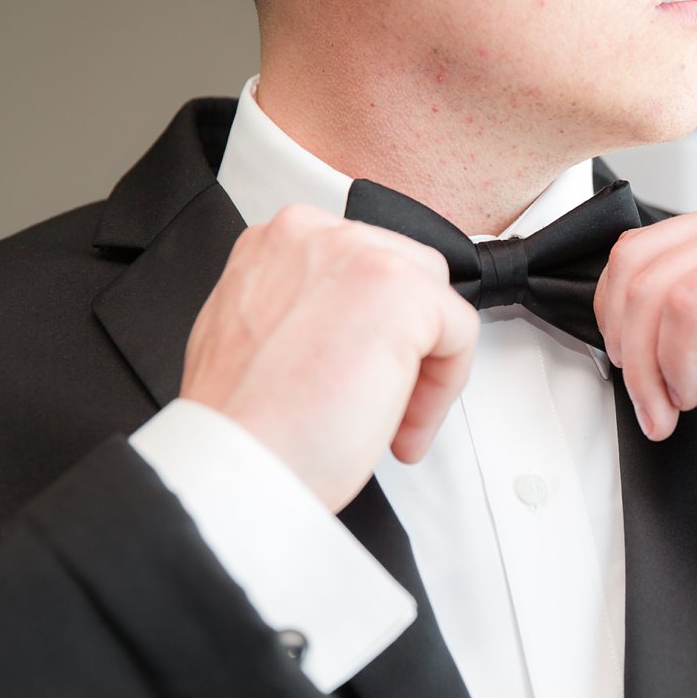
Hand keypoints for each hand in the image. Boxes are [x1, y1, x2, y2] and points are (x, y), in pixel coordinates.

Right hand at [180, 204, 478, 510]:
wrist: (236, 462)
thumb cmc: (245, 423)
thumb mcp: (254, 335)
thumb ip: (301, 308)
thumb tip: (348, 326)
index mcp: (277, 243)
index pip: (360, 268)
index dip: (372, 332)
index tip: (357, 376)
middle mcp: (314, 235)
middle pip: (405, 276)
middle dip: (405, 345)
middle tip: (381, 402)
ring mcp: (358, 255)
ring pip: (434, 303)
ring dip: (424, 367)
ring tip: (390, 419)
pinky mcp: (401, 289)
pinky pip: (460, 332)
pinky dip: (444, 388)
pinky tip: (403, 427)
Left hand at [594, 193, 696, 501]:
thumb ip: (656, 313)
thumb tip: (603, 311)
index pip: (631, 253)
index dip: (616, 324)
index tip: (640, 382)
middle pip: (631, 263)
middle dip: (627, 347)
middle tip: (654, 404)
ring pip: (651, 286)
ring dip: (649, 365)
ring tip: (676, 404)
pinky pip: (683, 306)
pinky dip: (676, 363)